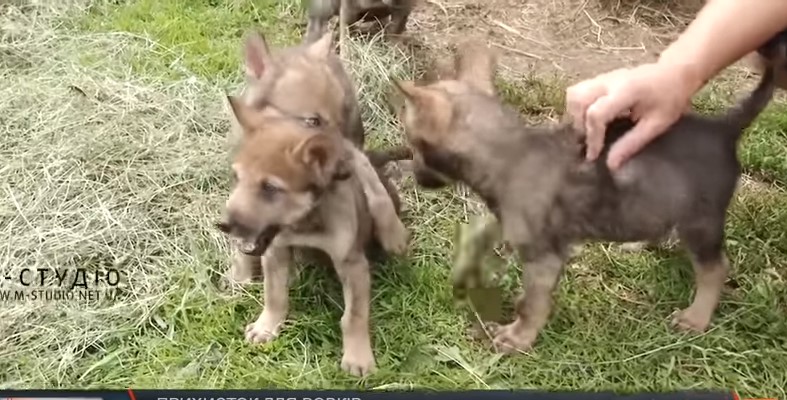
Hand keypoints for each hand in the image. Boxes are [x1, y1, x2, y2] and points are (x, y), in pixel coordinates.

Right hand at [565, 61, 700, 169]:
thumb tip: (611, 164)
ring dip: (576, 115)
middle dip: (580, 125)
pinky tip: (591, 119)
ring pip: (574, 94)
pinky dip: (578, 108)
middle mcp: (609, 81)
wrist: (674, 73)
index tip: (595, 155)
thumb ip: (632, 143)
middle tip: (591, 141)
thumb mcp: (657, 124)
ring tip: (589, 129)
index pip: (596, 114)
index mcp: (625, 91)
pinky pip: (578, 92)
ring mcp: (602, 77)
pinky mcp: (600, 79)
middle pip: (577, 100)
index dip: (593, 137)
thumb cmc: (670, 98)